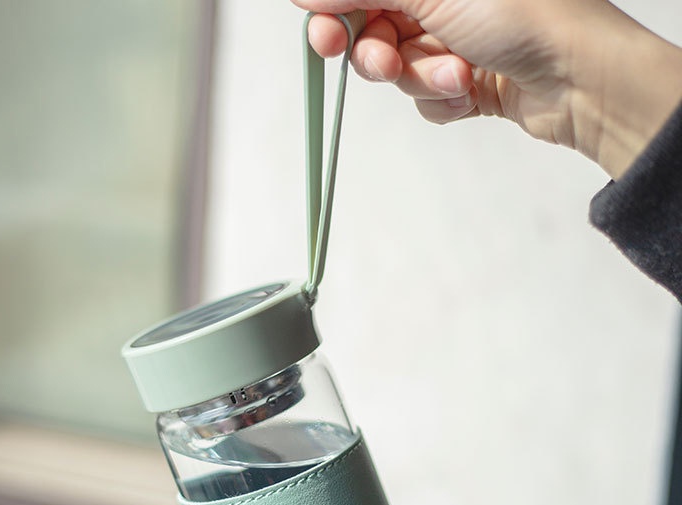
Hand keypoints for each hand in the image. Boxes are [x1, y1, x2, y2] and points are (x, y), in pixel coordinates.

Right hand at [293, 1, 681, 177]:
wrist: (578, 76)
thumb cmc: (523, 14)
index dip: (335, 8)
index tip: (323, 30)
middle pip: (372, 28)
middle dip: (375, 53)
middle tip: (382, 63)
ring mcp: (453, 37)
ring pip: (398, 69)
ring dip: (420, 78)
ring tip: (454, 75)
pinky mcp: (464, 78)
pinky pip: (425, 96)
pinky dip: (441, 98)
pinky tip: (470, 90)